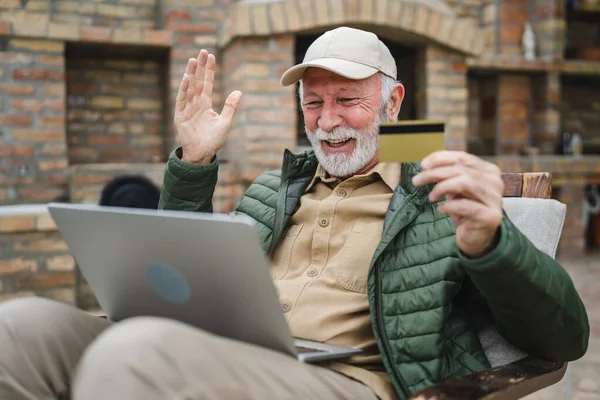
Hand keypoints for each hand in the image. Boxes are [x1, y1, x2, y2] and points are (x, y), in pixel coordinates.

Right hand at [174, 49, 242, 164]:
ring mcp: (187, 109)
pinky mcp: (180, 116)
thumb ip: (231, 107)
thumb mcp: (225, 122)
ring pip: (189, 88)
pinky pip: (182, 100)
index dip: (209, 70)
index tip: (211, 56)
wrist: (203, 154)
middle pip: (197, 81)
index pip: (207, 83)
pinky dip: (184, 89)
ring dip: (191, 74)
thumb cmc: (214, 140)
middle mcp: (195, 104)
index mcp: (205, 104)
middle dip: (199, 67)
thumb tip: (239, 91)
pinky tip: (187, 77)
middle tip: (202, 52)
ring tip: (193, 60)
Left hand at [412, 151, 503, 257]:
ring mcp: (495, 199)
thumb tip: (427, 166)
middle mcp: (495, 182)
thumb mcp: (454, 189)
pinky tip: (442, 209)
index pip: (462, 157)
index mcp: (488, 171)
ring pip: (465, 182)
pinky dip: (449, 206)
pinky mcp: (490, 216)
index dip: (440, 158)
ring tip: (431, 197)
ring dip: (442, 188)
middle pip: (460, 169)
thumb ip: (447, 176)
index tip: (422, 164)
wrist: (476, 238)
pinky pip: (466, 205)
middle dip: (434, 173)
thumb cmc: (464, 210)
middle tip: (416, 181)